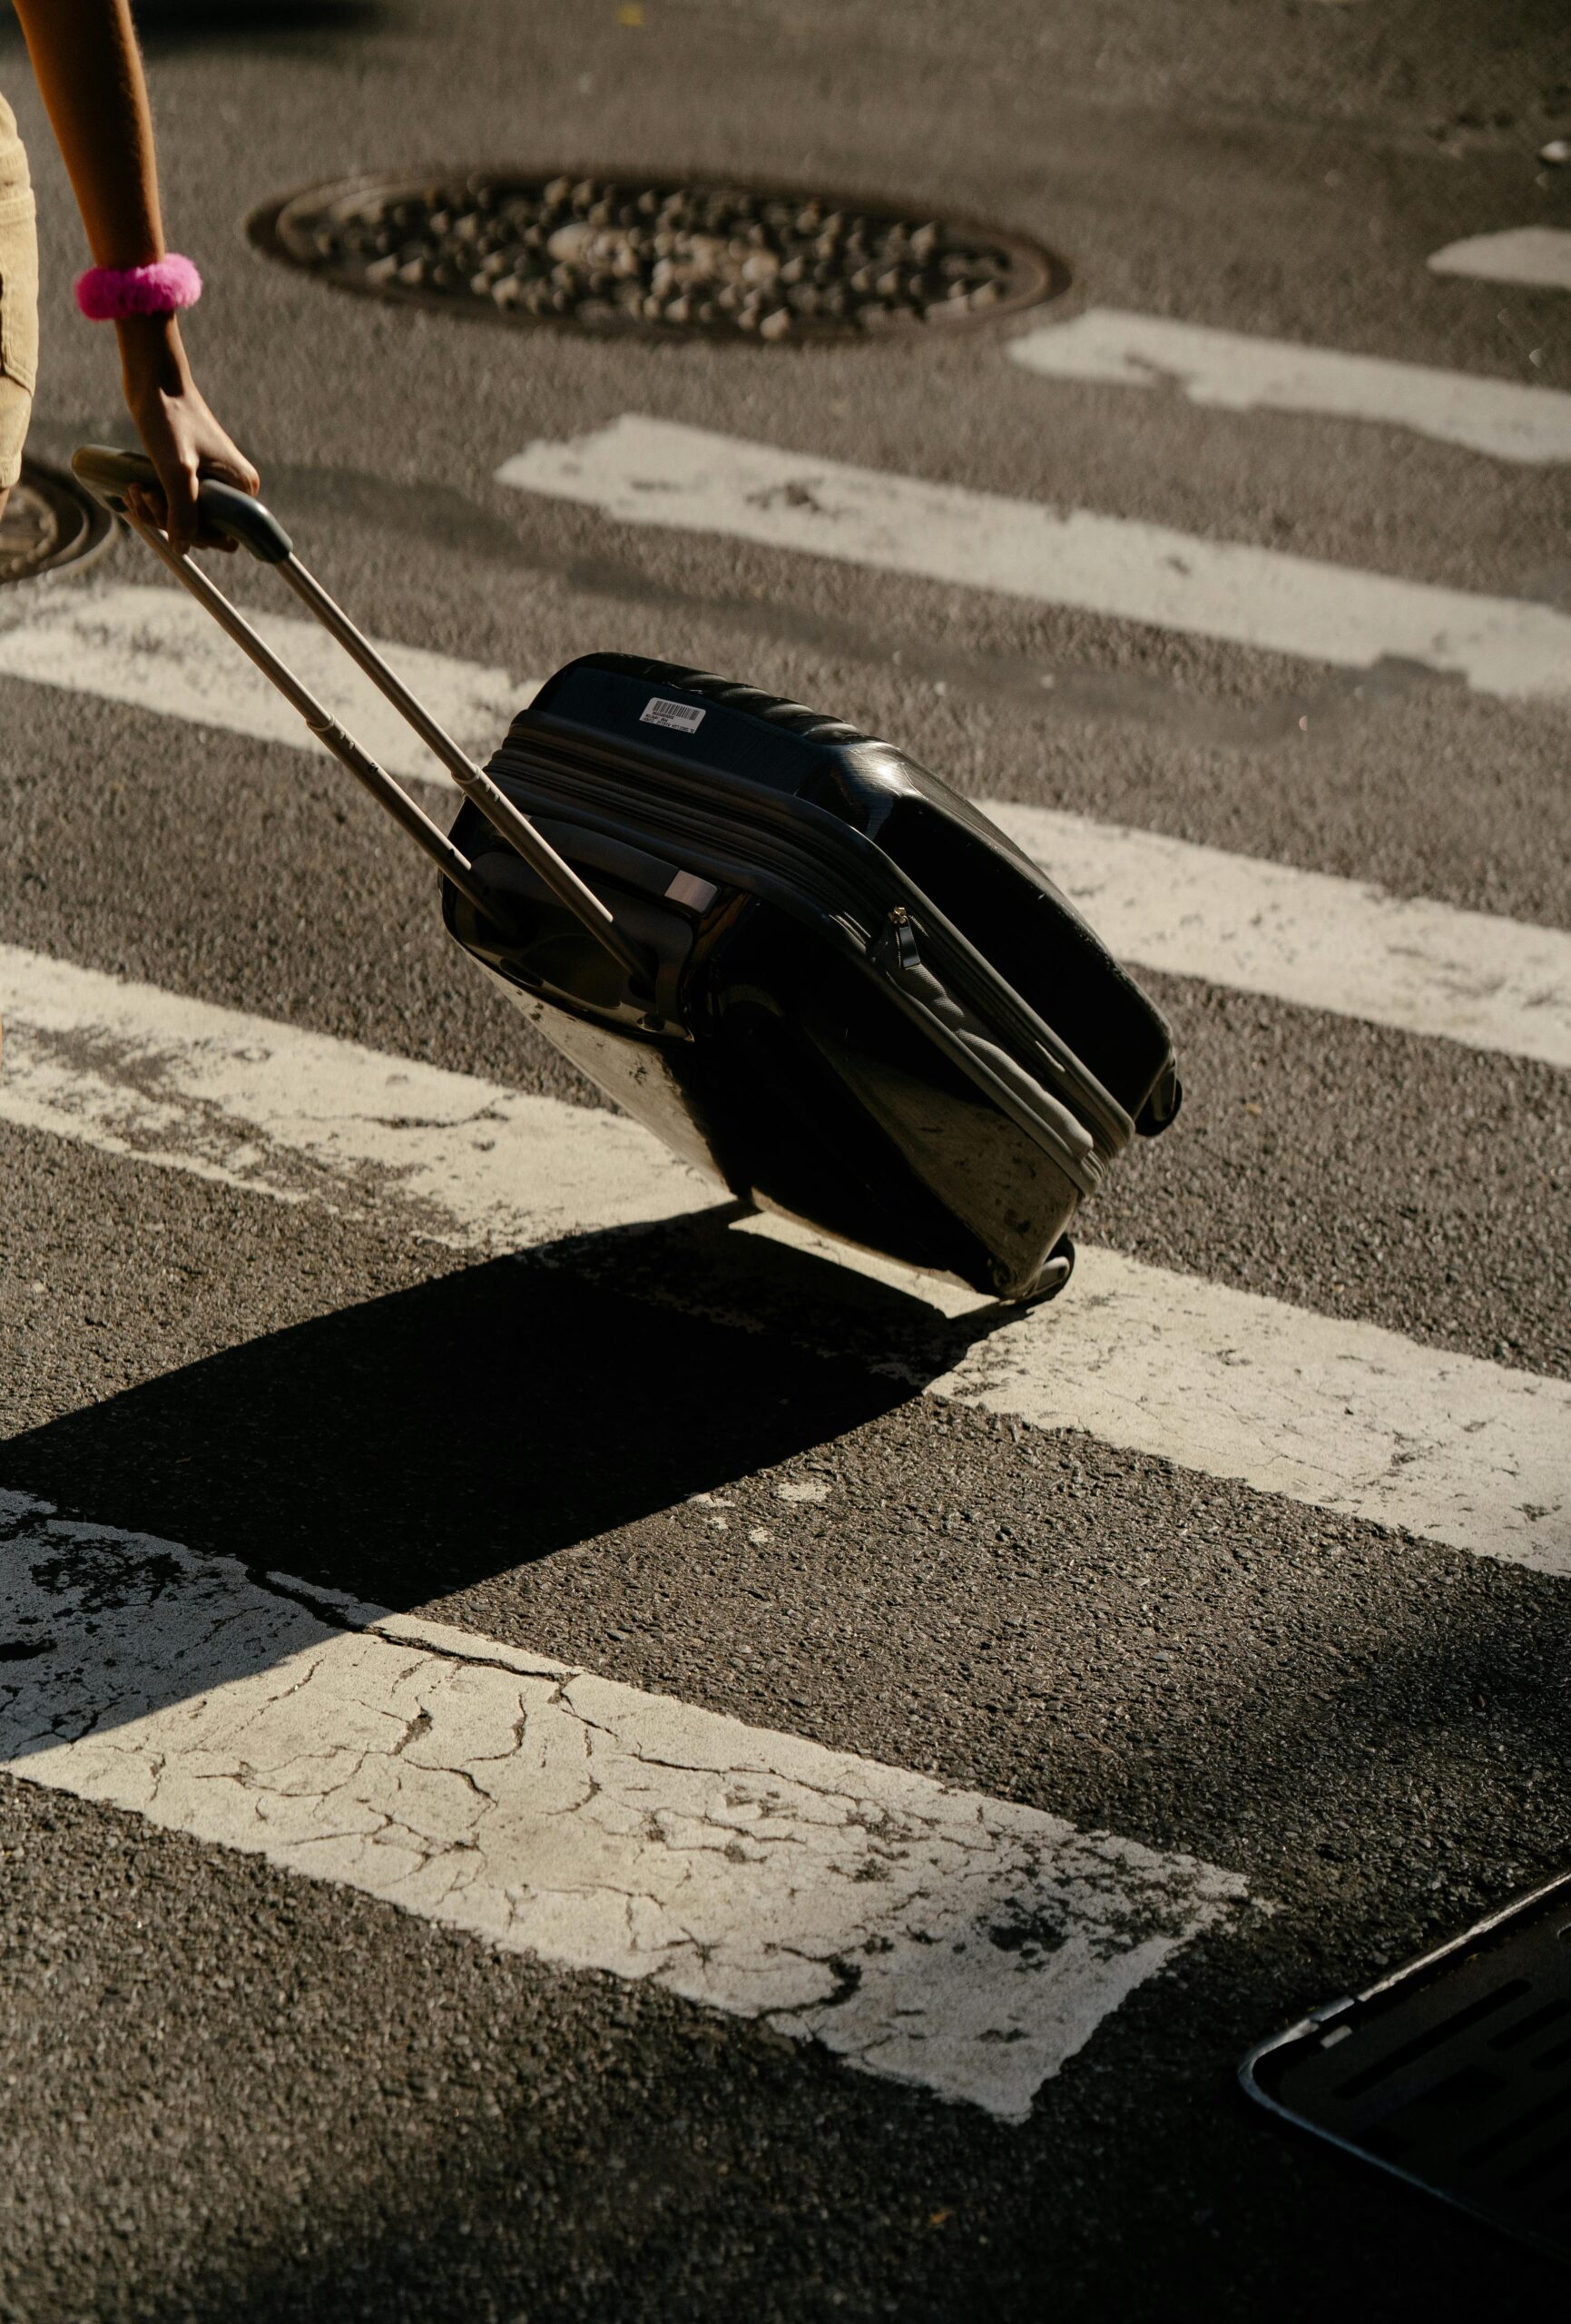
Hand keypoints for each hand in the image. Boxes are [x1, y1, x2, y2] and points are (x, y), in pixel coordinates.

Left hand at [116, 311, 259, 556]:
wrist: (154, 379)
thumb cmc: (169, 418)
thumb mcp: (177, 470)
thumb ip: (183, 512)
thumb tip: (183, 548)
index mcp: (242, 488)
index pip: (226, 537)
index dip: (195, 535)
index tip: (167, 514)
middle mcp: (231, 488)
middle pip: (203, 530)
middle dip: (169, 520)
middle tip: (144, 493)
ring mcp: (210, 482)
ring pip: (184, 519)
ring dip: (155, 511)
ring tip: (135, 489)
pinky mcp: (190, 474)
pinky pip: (173, 503)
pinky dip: (153, 502)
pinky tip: (135, 488)